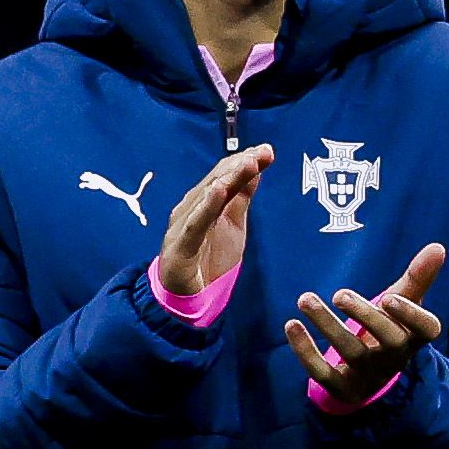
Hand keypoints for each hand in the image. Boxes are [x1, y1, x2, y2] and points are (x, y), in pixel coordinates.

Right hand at [153, 143, 269, 303]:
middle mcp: (190, 208)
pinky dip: (206, 206)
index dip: (245, 161)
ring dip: (227, 178)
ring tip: (247, 164)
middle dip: (240, 164)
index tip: (268, 150)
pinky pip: (195, 223)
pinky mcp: (180, 245)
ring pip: (206, 197)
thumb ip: (240, 198)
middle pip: (216, 180)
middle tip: (263, 152)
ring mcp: (183, 226)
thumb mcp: (234, 225)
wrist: (187, 297)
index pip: (224, 174)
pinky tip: (218, 190)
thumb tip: (255, 169)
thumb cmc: (208, 260)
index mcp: (204, 203)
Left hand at [289, 241, 448, 406]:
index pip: (426, 329)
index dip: (411, 315)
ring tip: (306, 299)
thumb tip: (438, 246)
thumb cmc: (388, 328)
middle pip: (389, 341)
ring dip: (327, 325)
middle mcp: (395, 358)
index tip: (389, 297)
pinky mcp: (341, 388)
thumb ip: (417, 278)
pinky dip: (305, 351)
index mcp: (414, 337)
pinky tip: (291, 324)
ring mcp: (368, 376)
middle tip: (340, 294)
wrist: (369, 376)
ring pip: (351, 353)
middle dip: (365, 316)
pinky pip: (322, 374)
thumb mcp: (403, 303)